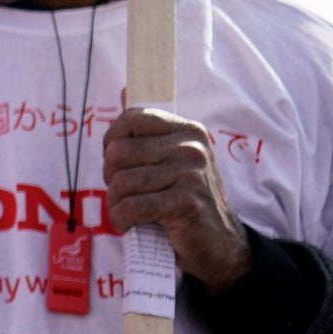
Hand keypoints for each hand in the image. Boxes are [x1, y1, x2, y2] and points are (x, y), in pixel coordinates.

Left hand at [102, 107, 251, 290]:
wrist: (221, 245)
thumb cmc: (186, 202)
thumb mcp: (173, 161)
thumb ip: (149, 132)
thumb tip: (124, 88)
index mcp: (187, 130)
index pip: (131, 118)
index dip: (112, 142)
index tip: (116, 163)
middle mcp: (191, 147)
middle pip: (118, 153)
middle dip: (111, 178)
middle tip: (125, 194)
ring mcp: (191, 174)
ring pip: (121, 183)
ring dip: (116, 203)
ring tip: (129, 212)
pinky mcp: (185, 202)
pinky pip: (130, 207)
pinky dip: (121, 220)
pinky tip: (130, 225)